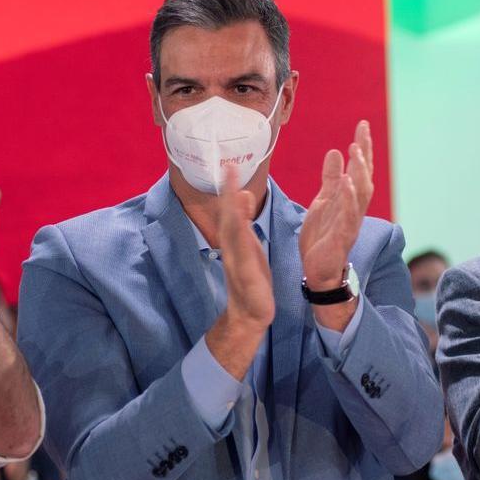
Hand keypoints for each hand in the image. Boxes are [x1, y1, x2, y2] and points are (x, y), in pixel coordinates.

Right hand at [217, 165, 274, 330]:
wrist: (249, 314)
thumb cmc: (251, 278)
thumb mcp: (250, 245)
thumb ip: (245, 221)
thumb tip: (244, 193)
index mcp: (235, 240)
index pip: (231, 210)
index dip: (230, 188)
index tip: (230, 165)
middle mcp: (232, 248)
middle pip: (229, 217)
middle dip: (229, 193)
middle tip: (229, 168)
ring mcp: (238, 263)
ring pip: (234, 235)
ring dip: (234, 213)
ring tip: (236, 190)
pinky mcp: (247, 279)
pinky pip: (244, 257)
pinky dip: (244, 242)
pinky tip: (244, 229)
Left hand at [299, 120, 373, 289]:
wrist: (317, 270)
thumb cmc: (322, 237)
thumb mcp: (322, 202)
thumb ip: (331, 179)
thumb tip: (336, 153)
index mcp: (348, 200)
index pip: (359, 170)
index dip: (363, 148)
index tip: (362, 125)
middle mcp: (353, 209)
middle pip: (364, 178)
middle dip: (364, 155)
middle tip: (362, 133)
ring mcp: (349, 223)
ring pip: (360, 195)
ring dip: (360, 172)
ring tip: (356, 151)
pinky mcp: (341, 238)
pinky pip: (348, 217)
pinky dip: (349, 200)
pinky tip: (347, 184)